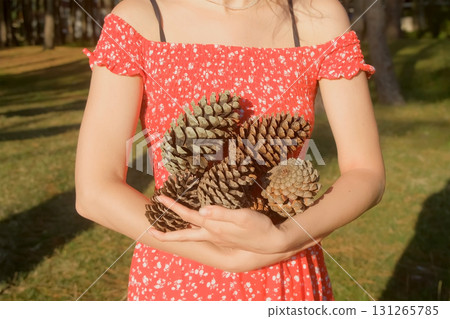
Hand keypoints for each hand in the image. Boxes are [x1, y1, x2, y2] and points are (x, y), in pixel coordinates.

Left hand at [148, 195, 288, 253]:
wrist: (271, 242)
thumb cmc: (258, 228)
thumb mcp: (241, 217)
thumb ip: (221, 214)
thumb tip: (200, 210)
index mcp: (213, 228)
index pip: (188, 216)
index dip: (173, 208)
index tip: (159, 199)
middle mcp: (212, 234)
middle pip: (184, 235)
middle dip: (166, 234)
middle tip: (150, 231)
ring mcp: (217, 237)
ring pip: (192, 235)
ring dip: (177, 233)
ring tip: (166, 229)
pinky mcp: (224, 237)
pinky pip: (202, 234)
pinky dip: (193, 230)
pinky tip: (195, 225)